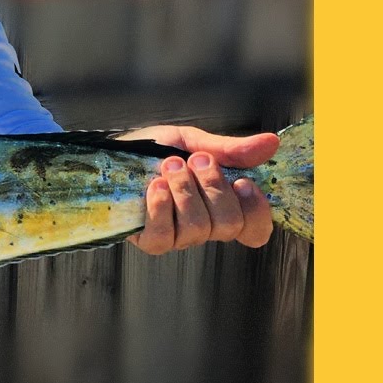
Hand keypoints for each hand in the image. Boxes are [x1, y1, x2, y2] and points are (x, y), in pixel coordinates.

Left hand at [118, 125, 277, 254]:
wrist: (109, 154)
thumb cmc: (152, 150)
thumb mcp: (193, 142)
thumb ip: (231, 150)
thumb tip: (273, 143)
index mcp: (220, 205)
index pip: (254, 230)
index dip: (257, 212)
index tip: (243, 182)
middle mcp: (203, 225)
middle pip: (229, 226)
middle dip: (213, 187)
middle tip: (194, 161)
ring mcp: (176, 235)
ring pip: (199, 229)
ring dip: (185, 191)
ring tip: (169, 166)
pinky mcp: (148, 239)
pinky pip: (164, 237)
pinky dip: (162, 208)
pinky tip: (155, 186)